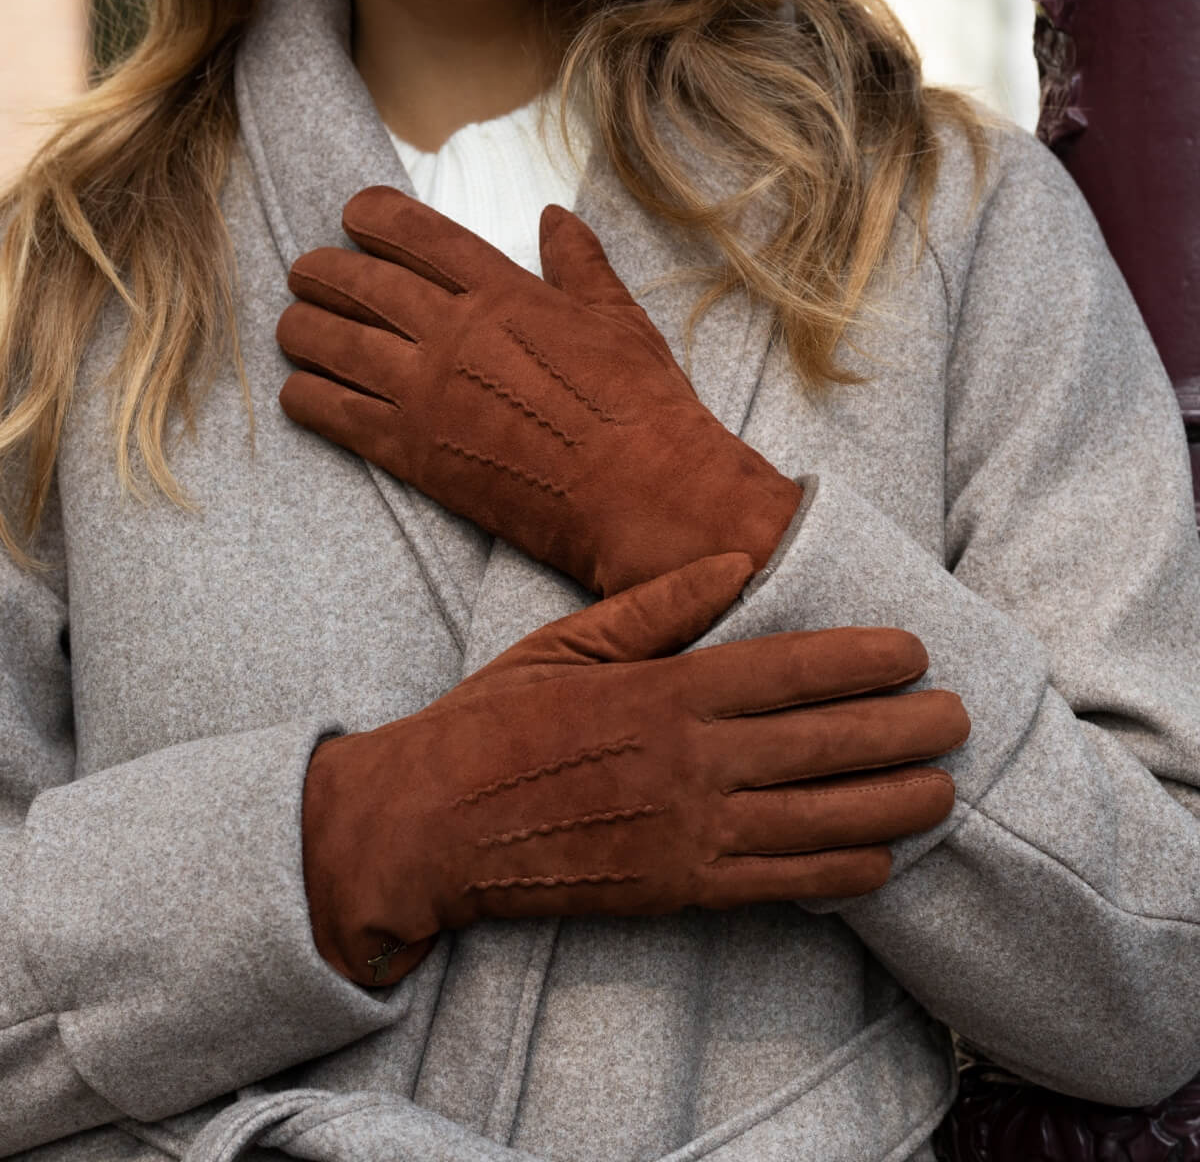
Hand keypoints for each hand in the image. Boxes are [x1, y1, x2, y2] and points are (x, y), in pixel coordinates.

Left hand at [277, 188, 802, 595]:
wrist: (643, 495)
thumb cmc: (644, 410)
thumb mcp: (620, 321)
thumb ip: (580, 265)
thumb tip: (556, 217)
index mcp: (504, 292)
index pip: (417, 234)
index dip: (373, 216)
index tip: (352, 215)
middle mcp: (453, 332)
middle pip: (361, 284)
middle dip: (322, 271)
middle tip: (305, 272)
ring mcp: (427, 393)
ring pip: (335, 345)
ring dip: (302, 329)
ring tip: (290, 326)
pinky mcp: (415, 454)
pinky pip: (337, 416)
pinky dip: (306, 400)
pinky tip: (296, 394)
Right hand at [301, 554, 966, 985]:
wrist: (434, 825)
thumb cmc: (493, 723)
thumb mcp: (566, 642)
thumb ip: (655, 608)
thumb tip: (733, 567)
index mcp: (667, 689)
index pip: (792, 669)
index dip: (864, 660)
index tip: (915, 653)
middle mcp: (691, 760)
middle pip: (826, 744)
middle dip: (905, 730)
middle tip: (958, 717)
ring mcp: (690, 831)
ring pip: (821, 819)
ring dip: (893, 804)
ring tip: (943, 789)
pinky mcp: (680, 889)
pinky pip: (780, 883)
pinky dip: (839, 874)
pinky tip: (879, 861)